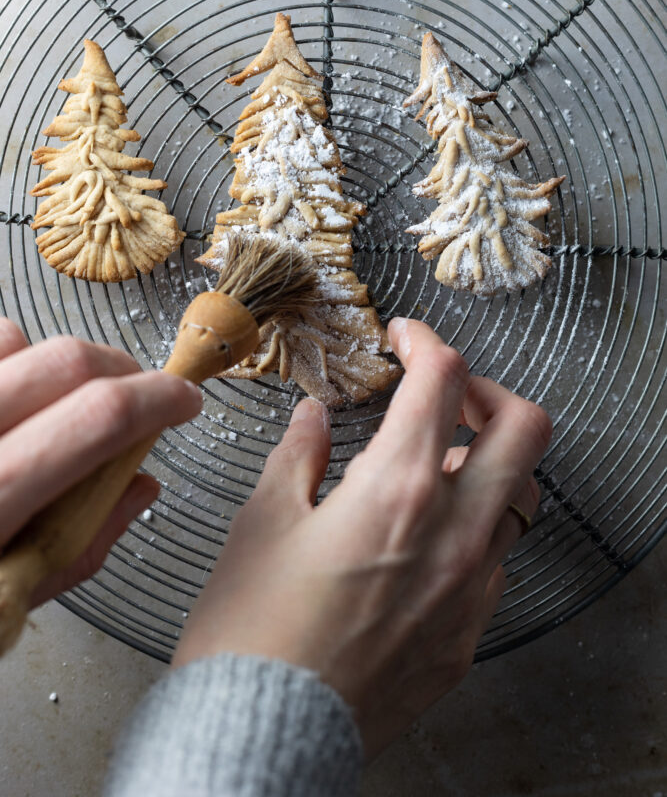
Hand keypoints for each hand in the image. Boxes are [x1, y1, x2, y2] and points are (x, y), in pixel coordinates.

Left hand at [0, 318, 201, 606]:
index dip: (159, 399)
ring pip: (13, 336)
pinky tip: (3, 395)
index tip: (184, 401)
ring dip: (51, 363)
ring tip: (50, 402)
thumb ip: (82, 541)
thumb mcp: (9, 595)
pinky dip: (1, 356)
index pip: (97, 418)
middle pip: (66, 361)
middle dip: (122, 369)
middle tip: (136, 393)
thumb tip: (142, 487)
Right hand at [173, 317, 549, 755]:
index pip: (443, 380)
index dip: (426, 341)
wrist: (266, 734)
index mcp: (397, 488)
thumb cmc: (251, 629)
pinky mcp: (468, 633)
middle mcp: (453, 532)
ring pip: (520, 495)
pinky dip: (471, 529)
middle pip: (525, 428)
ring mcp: (472, 587)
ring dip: (485, 465)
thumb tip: (315, 419)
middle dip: (490, 392)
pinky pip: (495, 560)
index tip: (404, 339)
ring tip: (426, 472)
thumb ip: (299, 456)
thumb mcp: (262, 522)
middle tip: (446, 395)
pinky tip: (419, 542)